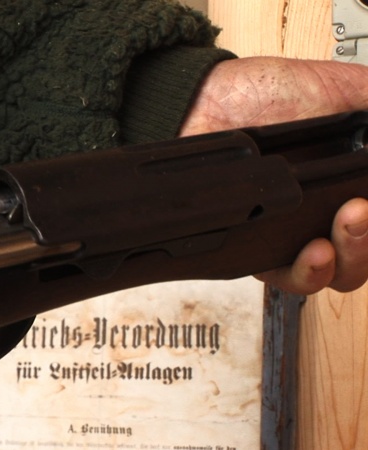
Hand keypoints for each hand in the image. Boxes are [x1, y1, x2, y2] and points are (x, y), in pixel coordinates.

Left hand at [180, 57, 367, 293]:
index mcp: (345, 178)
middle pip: (360, 253)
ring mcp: (286, 229)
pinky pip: (282, 274)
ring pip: (328, 272)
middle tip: (358, 214)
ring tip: (334, 241)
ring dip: (346, 263)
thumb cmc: (262, 92)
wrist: (203, 102)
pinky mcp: (252, 244)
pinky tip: (313, 253)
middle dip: (366, 244)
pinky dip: (306, 273)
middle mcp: (319, 208)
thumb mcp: (339, 88)